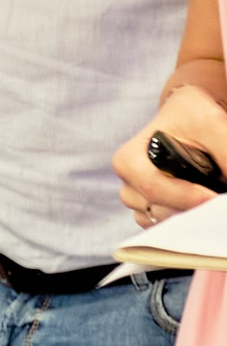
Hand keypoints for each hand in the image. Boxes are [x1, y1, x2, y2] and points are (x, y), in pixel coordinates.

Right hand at [115, 82, 226, 222]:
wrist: (189, 120)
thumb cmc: (193, 116)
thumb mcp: (210, 123)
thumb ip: (224, 150)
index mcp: (128, 160)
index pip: (153, 188)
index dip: (186, 197)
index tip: (214, 198)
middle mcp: (128, 185)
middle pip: (161, 210)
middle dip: (195, 208)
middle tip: (220, 200)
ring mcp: (138, 203)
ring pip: (167, 223)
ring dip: (193, 214)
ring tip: (213, 196)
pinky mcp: (152, 214)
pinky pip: (170, 229)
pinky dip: (190, 221)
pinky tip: (205, 203)